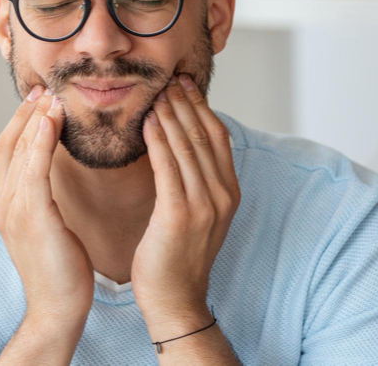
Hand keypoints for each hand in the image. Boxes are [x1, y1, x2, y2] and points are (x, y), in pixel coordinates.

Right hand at [0, 86, 94, 324]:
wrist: (57, 309)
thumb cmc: (59, 270)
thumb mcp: (46, 226)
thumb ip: (42, 197)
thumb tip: (49, 174)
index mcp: (6, 204)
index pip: (7, 150)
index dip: (20, 121)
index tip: (38, 98)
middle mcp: (4, 203)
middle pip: (9, 143)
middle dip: (26, 112)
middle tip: (45, 87)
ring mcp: (15, 209)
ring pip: (21, 151)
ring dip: (36, 118)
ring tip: (53, 96)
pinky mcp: (33, 216)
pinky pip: (35, 169)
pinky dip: (42, 140)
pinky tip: (53, 120)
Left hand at [131, 73, 240, 330]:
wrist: (174, 300)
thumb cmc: (176, 255)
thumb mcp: (197, 213)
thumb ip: (195, 180)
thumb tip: (182, 143)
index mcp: (229, 192)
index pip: (217, 136)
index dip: (202, 106)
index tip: (185, 84)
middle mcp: (222, 195)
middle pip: (204, 135)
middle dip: (186, 103)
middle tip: (169, 78)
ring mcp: (204, 205)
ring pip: (187, 146)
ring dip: (171, 114)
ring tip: (157, 91)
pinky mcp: (179, 214)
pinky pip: (168, 167)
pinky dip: (159, 139)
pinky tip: (148, 121)